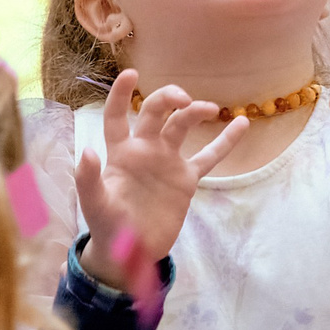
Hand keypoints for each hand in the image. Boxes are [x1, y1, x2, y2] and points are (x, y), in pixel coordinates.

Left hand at [77, 69, 245, 281]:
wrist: (131, 254)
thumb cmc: (107, 226)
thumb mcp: (94, 204)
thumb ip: (88, 179)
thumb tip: (88, 151)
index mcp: (119, 153)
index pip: (117, 116)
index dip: (121, 95)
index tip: (131, 74)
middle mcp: (144, 150)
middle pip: (156, 113)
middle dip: (168, 99)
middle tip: (184, 99)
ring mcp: (167, 162)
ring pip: (182, 127)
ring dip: (195, 113)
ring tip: (210, 109)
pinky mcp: (186, 180)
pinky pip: (209, 157)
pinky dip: (225, 141)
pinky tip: (242, 123)